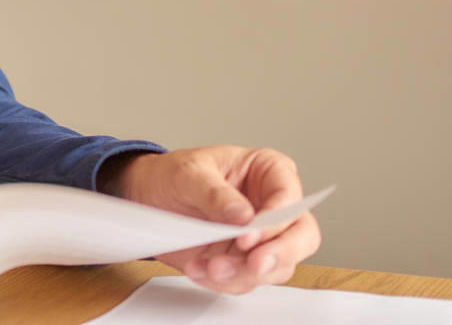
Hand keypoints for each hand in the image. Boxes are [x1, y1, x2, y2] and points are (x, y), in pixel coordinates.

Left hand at [110, 146, 321, 294]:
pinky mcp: (245, 262)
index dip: (276, 220)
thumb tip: (244, 216)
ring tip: (210, 267)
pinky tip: (201, 270)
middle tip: (253, 264)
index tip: (248, 235)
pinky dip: (225, 281)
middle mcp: (273, 206)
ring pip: (277, 266)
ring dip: (244, 273)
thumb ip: (215, 193)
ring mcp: (263, 238)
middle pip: (302, 237)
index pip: (289, 198)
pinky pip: (248, 280)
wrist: (149, 197)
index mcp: (269, 171)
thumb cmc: (175, 174)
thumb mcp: (188, 173)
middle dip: (280, 254)